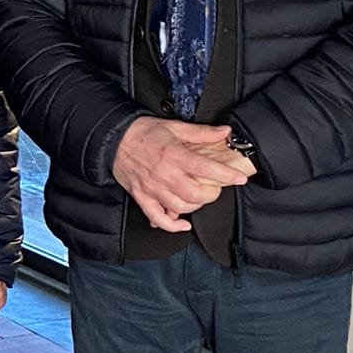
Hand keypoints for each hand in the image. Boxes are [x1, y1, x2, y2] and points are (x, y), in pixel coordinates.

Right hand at [111, 116, 252, 233]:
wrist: (114, 139)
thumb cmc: (142, 133)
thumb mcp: (174, 126)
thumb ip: (201, 132)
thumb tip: (224, 131)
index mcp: (174, 155)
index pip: (206, 168)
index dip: (226, 175)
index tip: (239, 178)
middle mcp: (164, 174)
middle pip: (195, 195)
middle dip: (212, 194)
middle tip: (216, 188)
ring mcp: (152, 188)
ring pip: (180, 208)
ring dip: (195, 207)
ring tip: (199, 199)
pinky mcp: (142, 197)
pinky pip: (158, 218)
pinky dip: (172, 226)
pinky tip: (182, 224)